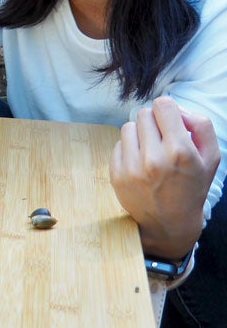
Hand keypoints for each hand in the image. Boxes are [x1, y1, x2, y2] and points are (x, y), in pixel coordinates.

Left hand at [110, 96, 220, 257]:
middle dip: (155, 123)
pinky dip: (129, 149)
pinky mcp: (116, 173)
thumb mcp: (210, 157)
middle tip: (163, 141)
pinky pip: (118, 144)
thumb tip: (178, 109)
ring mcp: (131, 167)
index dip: (168, 110)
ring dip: (140, 135)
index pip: (163, 105)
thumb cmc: (192, 186)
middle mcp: (153, 159)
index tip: (171, 122)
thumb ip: (200, 125)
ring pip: (128, 126)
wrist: (170, 223)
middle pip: (144, 114)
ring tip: (151, 152)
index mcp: (179, 152)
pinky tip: (141, 164)